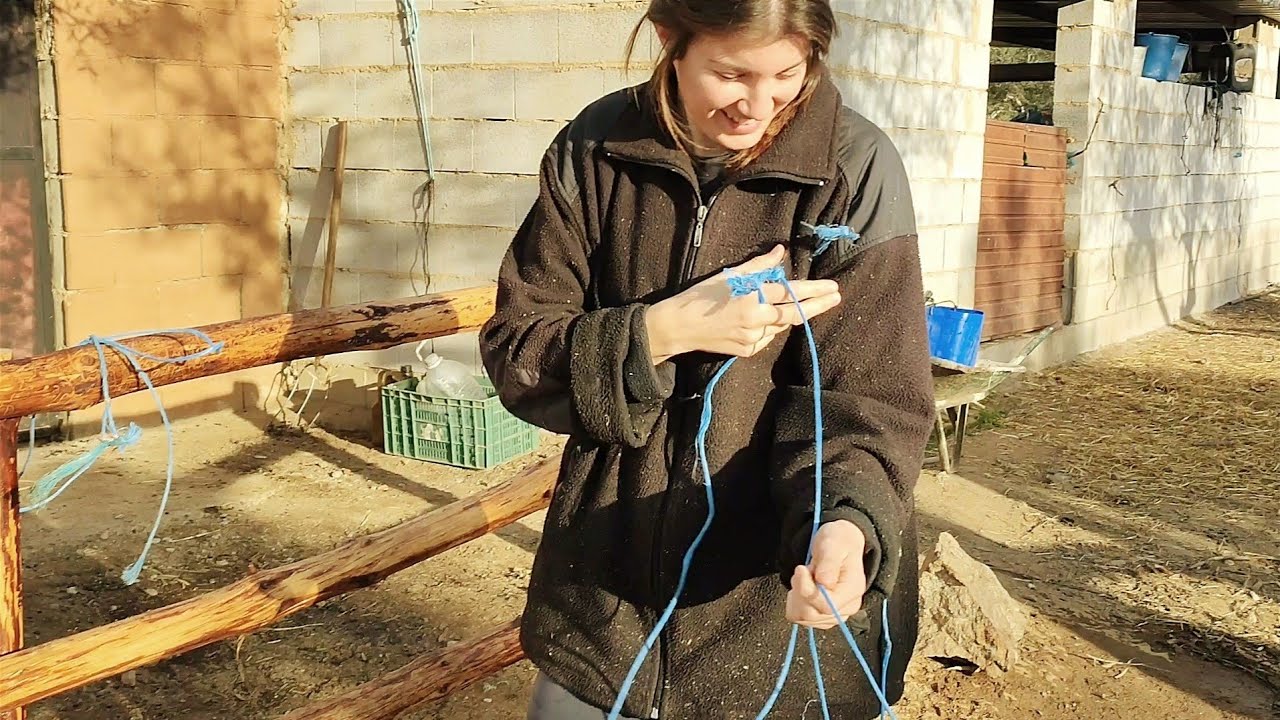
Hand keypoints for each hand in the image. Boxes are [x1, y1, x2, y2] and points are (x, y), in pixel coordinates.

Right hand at [645, 245, 841, 363]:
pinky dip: (768, 328)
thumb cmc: (701, 296)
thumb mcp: (729, 275)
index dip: (814, 290)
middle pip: (795, 313)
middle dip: (818, 305)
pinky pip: (766, 338)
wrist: (679, 326)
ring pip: (780, 326)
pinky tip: (758, 321)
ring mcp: (753, 338)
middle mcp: (756, 319)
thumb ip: (759, 265)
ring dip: (786, 315)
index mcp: (752, 297)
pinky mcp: (747, 351)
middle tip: (836, 297)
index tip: (832, 287)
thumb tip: (781, 251)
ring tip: (782, 305)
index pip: (791, 292)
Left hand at [785, 520, 867, 629]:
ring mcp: (835, 614)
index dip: (807, 591)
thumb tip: (824, 583)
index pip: (827, 606)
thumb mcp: (833, 543)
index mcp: (853, 590)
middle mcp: (846, 607)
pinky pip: (799, 617)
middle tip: (805, 570)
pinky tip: (804, 587)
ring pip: (802, 617)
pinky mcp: (823, 616)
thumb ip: (828, 562)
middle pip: (812, 614)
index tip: (800, 570)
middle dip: (799, 591)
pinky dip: (796, 601)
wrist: (840, 544)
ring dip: (797, 595)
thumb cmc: (838, 542)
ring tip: (806, 577)